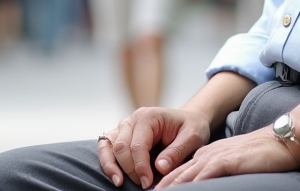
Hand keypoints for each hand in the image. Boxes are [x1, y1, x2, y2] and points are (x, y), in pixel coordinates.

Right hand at [97, 107, 211, 188]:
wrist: (188, 121)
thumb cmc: (190, 127)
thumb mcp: (192, 137)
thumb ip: (176, 151)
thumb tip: (159, 168)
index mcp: (149, 116)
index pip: (137, 145)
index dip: (140, 167)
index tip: (148, 183)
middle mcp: (132, 120)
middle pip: (120, 147)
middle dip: (129, 169)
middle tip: (143, 185)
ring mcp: (125, 127)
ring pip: (108, 146)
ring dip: (111, 166)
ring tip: (119, 183)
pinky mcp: (121, 135)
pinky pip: (107, 147)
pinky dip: (108, 162)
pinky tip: (116, 176)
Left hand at [155, 127, 299, 186]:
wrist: (280, 140)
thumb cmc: (260, 155)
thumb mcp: (233, 164)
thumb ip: (217, 173)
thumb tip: (205, 186)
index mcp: (206, 155)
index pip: (179, 173)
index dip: (165, 185)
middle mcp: (206, 155)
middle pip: (177, 174)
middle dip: (162, 188)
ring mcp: (215, 157)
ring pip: (186, 175)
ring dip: (172, 188)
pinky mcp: (227, 161)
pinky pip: (205, 174)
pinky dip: (193, 185)